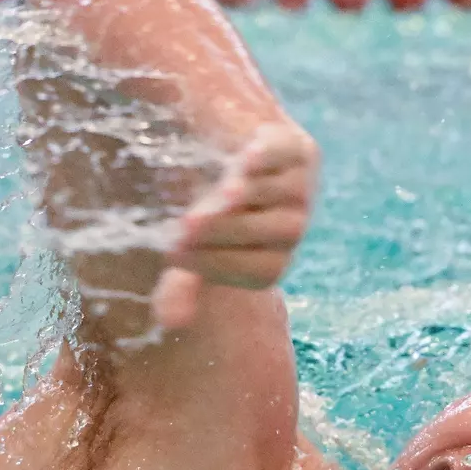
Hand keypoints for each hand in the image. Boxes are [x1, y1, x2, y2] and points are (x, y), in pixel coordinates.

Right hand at [152, 124, 318, 328]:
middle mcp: (292, 226)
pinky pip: (284, 155)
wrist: (230, 155)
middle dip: (227, 233)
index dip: (216, 264)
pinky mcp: (295, 147)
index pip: (258, 270)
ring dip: (246, 197)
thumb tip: (169, 323)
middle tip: (184, 230)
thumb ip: (184, 285)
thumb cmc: (210, 217)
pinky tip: (244, 161)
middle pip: (271, 234)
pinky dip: (267, 158)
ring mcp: (301, 185)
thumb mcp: (195, 251)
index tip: (174, 253)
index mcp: (274, 259)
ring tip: (213, 199)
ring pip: (277, 194)